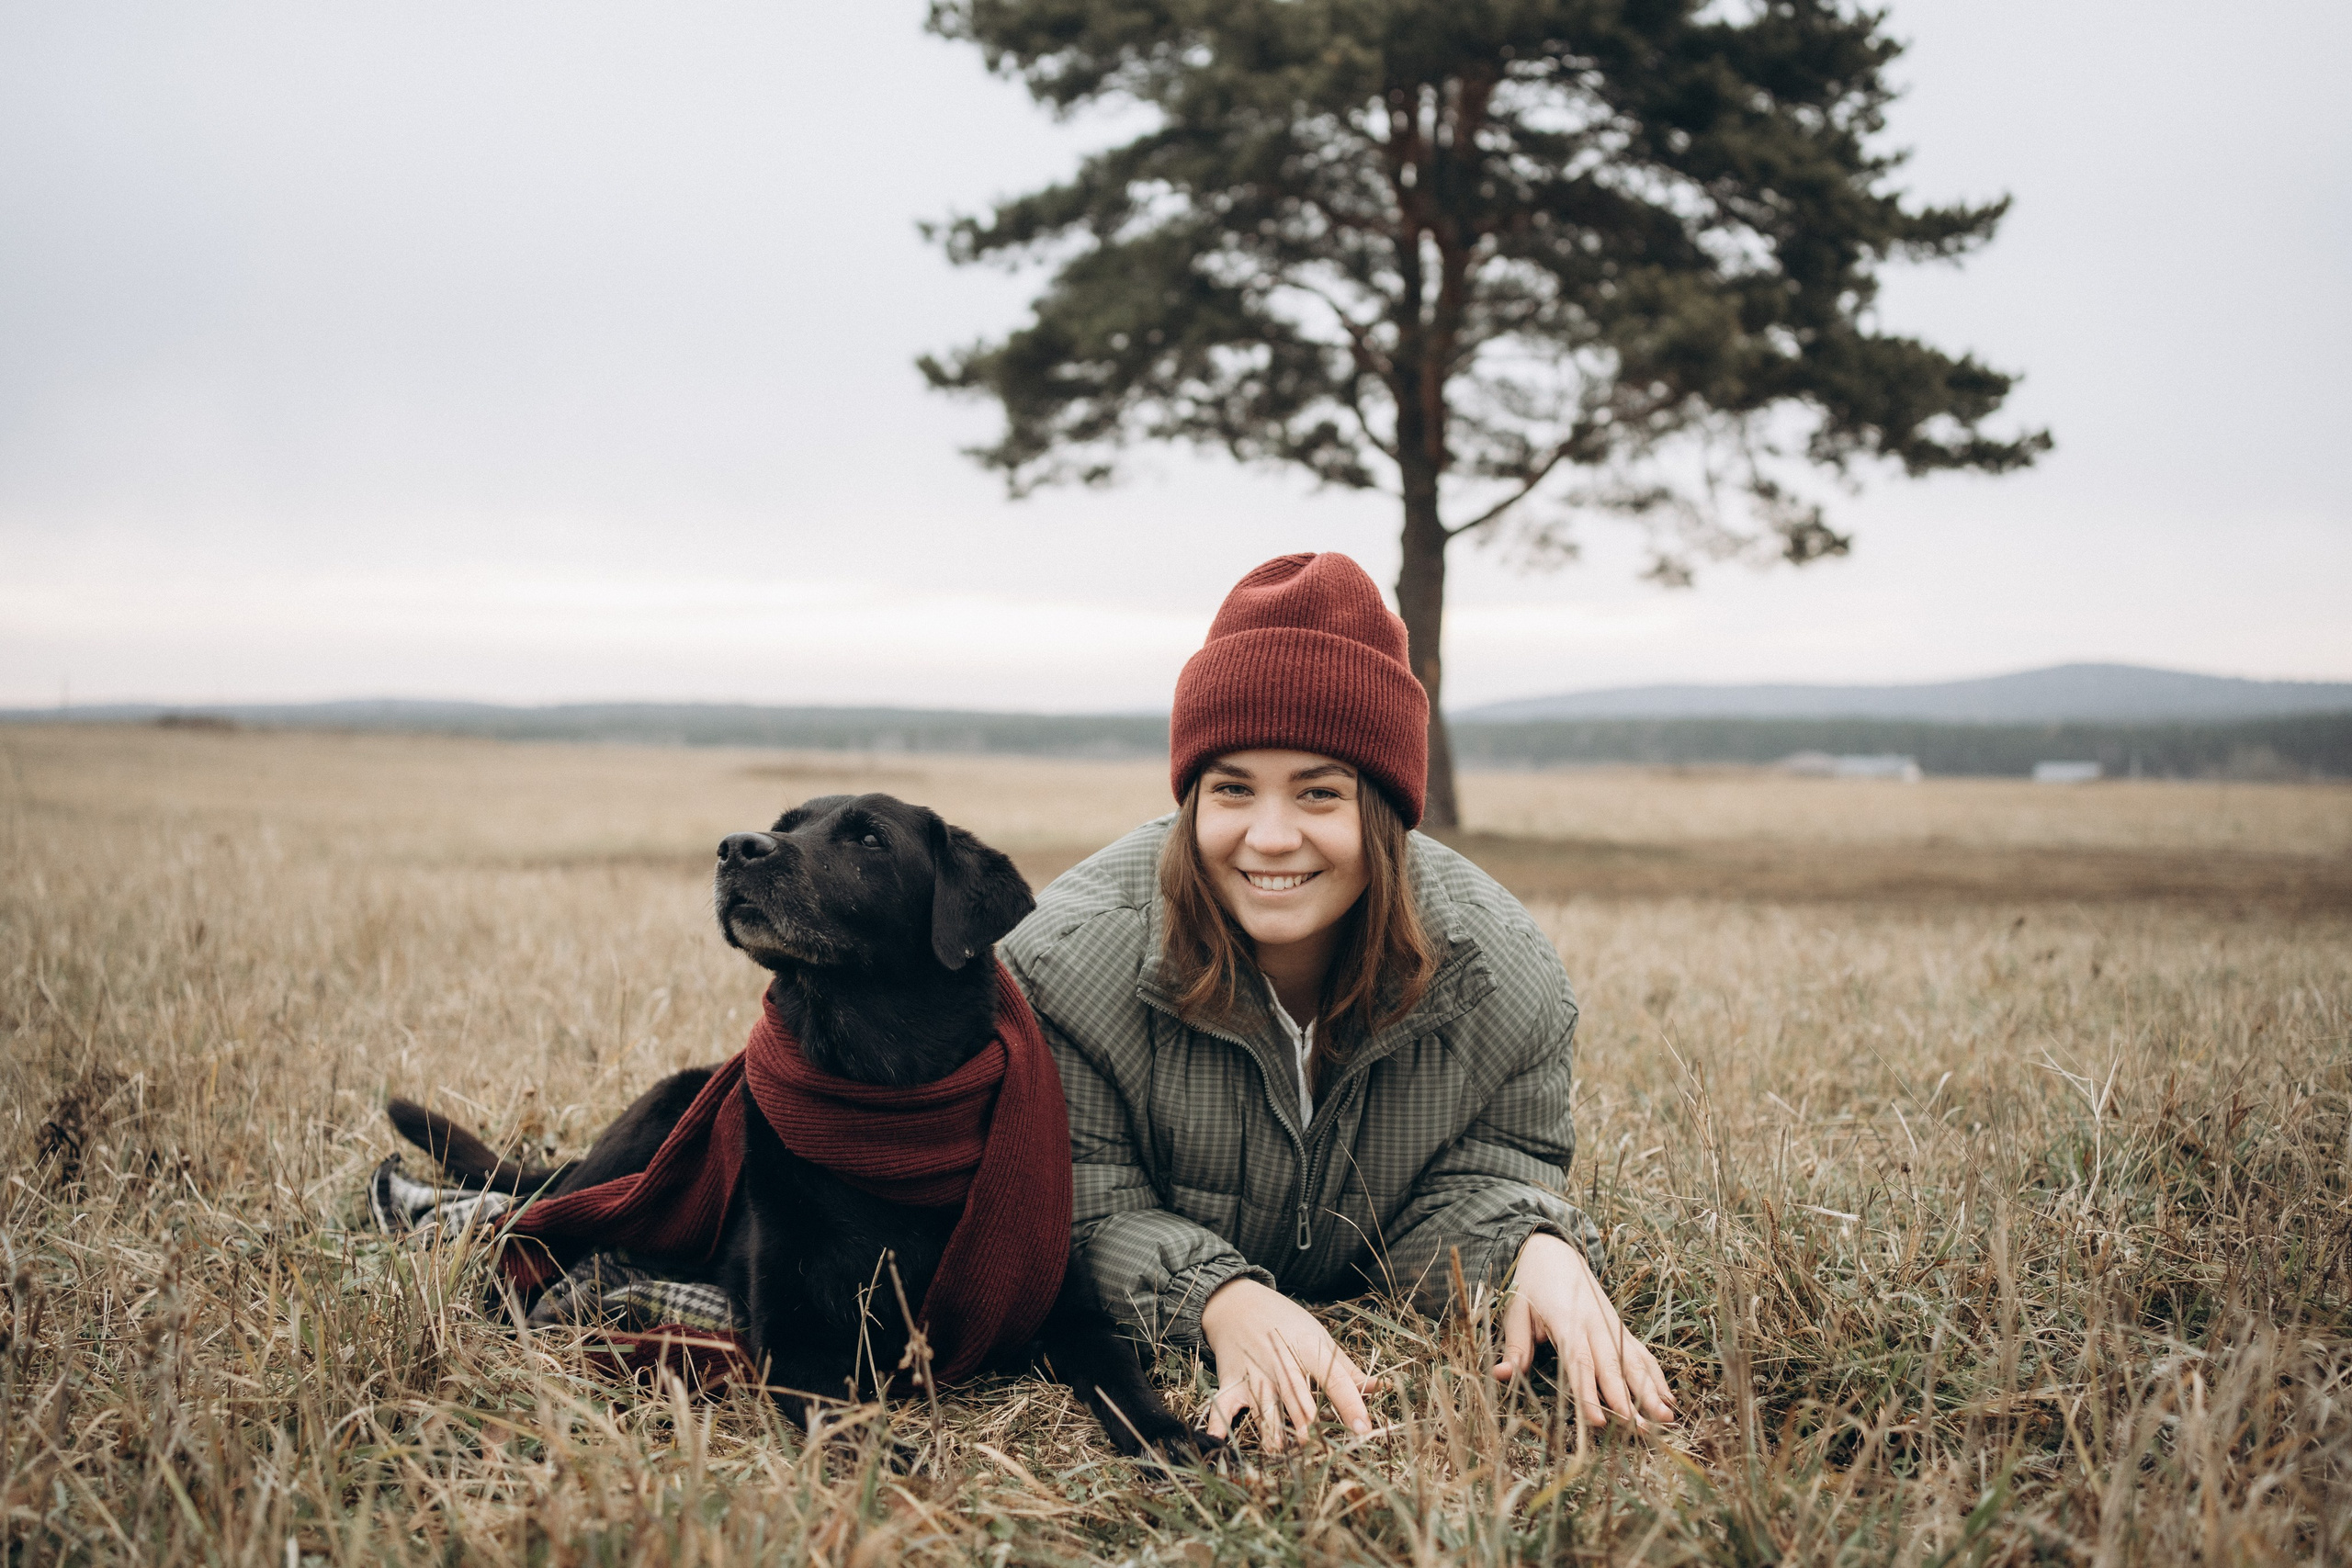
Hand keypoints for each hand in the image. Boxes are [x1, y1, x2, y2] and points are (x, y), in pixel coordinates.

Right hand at [1197, 1277, 1374, 1451]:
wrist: (1238, 1302)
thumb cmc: (1286, 1323)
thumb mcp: (1319, 1338)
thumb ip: (1346, 1370)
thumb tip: (1379, 1388)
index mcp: (1309, 1350)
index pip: (1335, 1380)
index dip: (1351, 1405)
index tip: (1364, 1430)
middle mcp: (1282, 1364)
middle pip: (1299, 1399)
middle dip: (1310, 1426)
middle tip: (1323, 1451)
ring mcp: (1255, 1374)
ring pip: (1266, 1408)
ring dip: (1273, 1432)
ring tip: (1284, 1454)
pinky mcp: (1232, 1382)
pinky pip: (1224, 1404)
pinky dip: (1218, 1422)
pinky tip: (1216, 1440)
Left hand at [1494, 1232, 1674, 1429]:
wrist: (1554, 1253)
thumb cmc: (1531, 1286)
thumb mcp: (1516, 1311)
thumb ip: (1515, 1346)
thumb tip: (1501, 1376)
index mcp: (1567, 1320)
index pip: (1579, 1362)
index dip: (1589, 1393)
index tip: (1599, 1421)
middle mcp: (1595, 1324)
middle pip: (1613, 1366)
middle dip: (1627, 1399)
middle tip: (1639, 1429)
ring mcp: (1612, 1326)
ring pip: (1634, 1361)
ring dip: (1651, 1391)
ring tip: (1667, 1419)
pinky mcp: (1621, 1328)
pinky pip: (1642, 1354)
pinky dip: (1657, 1377)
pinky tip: (1668, 1400)